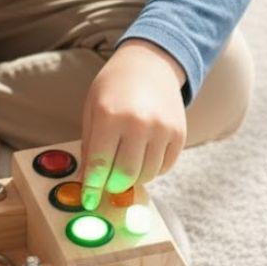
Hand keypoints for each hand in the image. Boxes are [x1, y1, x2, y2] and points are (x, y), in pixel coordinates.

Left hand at [78, 38, 186, 209]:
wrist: (150, 65)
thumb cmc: (114, 87)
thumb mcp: (92, 109)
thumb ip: (89, 146)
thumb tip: (87, 181)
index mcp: (110, 115)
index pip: (100, 164)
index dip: (92, 187)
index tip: (88, 200)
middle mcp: (138, 123)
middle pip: (125, 174)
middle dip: (113, 186)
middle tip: (107, 184)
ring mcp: (162, 129)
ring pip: (147, 175)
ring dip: (133, 178)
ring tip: (124, 166)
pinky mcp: (179, 134)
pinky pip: (165, 167)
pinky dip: (152, 170)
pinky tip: (142, 157)